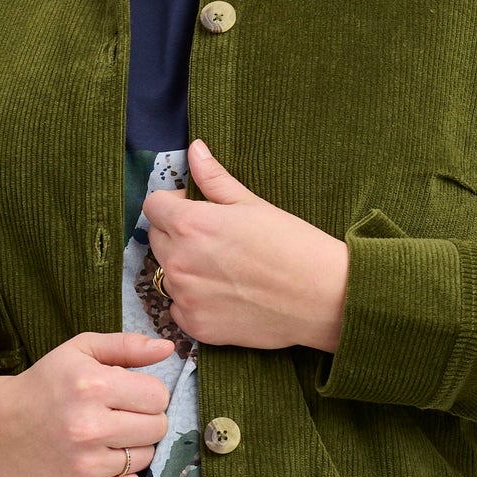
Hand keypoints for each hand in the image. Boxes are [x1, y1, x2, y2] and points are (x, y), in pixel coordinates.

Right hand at [0, 331, 174, 476]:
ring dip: (132, 447)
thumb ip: (127, 346)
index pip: (158, 396)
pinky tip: (100, 461)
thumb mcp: (80, 351)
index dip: (147, 393)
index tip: (127, 394)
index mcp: (92, 386)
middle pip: (157, 428)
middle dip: (143, 419)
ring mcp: (84, 466)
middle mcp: (88, 427)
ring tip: (104, 437)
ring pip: (146, 458)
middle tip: (117, 416)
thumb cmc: (45, 385)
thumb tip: (167, 349)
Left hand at [141, 139, 349, 352]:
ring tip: (225, 270)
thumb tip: (195, 150)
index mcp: (191, 224)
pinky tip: (226, 296)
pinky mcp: (197, 326)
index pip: (153, 206)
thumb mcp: (253, 204)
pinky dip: (194, 302)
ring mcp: (186, 297)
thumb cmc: (294, 245)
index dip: (173, 204)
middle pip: (156, 239)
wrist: (323, 298)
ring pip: (167, 274)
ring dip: (185, 269)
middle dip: (177, 234)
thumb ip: (214, 179)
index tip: (196, 209)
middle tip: (216, 240)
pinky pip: (179, 308)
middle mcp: (179, 261)